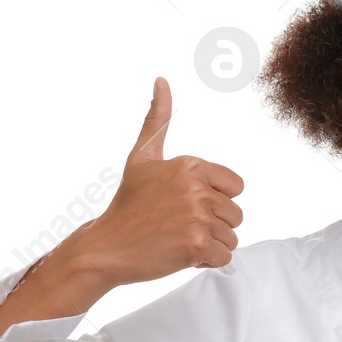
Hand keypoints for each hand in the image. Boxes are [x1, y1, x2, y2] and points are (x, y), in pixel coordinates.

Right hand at [70, 76, 244, 283]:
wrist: (105, 248)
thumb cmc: (127, 204)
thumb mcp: (141, 157)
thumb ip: (156, 120)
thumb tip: (161, 80)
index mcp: (190, 165)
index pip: (236, 187)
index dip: (215, 200)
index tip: (186, 205)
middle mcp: (196, 187)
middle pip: (235, 214)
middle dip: (213, 225)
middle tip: (179, 226)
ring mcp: (197, 216)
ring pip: (232, 237)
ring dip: (210, 245)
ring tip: (178, 239)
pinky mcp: (196, 244)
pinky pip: (225, 257)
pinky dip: (207, 262)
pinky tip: (180, 254)